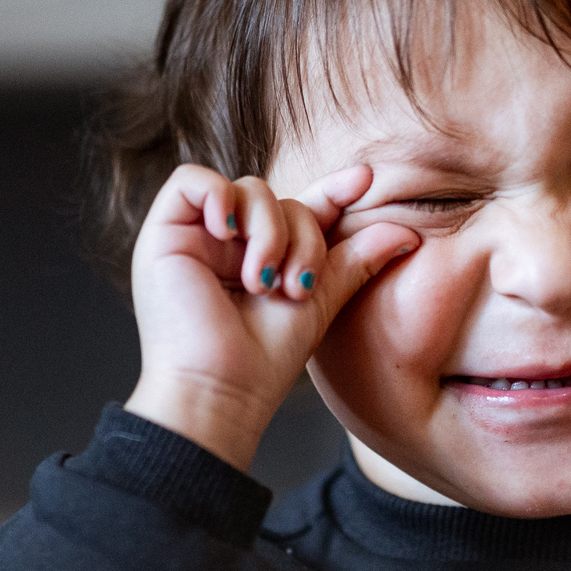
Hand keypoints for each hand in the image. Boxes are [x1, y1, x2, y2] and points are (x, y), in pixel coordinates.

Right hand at [121, 163, 418, 468]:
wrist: (221, 389)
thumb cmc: (265, 359)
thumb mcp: (321, 300)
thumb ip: (356, 260)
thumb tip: (408, 232)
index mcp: (263, 256)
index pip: (301, 207)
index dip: (332, 189)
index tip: (366, 180)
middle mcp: (229, 244)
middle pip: (280, 198)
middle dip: (300, 237)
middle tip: (296, 286)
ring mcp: (195, 237)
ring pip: (246, 189)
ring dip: (267, 231)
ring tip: (262, 282)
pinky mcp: (162, 234)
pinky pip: (191, 180)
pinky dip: (219, 198)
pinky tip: (229, 234)